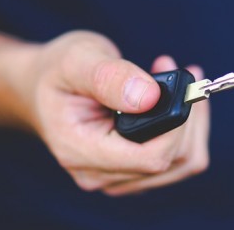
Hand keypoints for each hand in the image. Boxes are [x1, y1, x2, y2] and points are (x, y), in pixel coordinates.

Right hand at [14, 31, 209, 194]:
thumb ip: (110, 76)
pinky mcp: (133, 169)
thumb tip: (150, 96)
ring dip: (191, 120)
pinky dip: (185, 126)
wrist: (41, 87)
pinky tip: (172, 96)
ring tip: (176, 79)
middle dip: (187, 115)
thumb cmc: (56, 71)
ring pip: (182, 162)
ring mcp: (117, 175)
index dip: (176, 125)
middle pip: (172, 161)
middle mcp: (99, 173)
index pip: (149, 158)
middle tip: (178, 69)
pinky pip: (177, 157)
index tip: (178, 83)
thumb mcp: (77, 59)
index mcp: (80, 151)